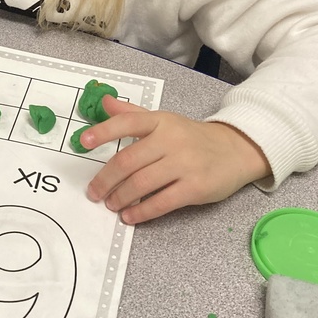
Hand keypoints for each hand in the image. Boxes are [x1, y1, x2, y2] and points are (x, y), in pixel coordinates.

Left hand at [81, 95, 269, 223]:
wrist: (235, 150)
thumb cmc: (191, 137)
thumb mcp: (163, 120)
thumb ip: (132, 114)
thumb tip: (102, 101)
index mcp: (160, 121)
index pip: (127, 123)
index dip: (103, 132)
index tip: (82, 142)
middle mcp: (171, 140)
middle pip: (128, 161)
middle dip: (105, 180)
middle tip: (94, 192)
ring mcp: (184, 164)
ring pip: (141, 184)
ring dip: (120, 198)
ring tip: (111, 205)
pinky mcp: (195, 187)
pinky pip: (162, 202)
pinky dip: (141, 212)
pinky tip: (130, 216)